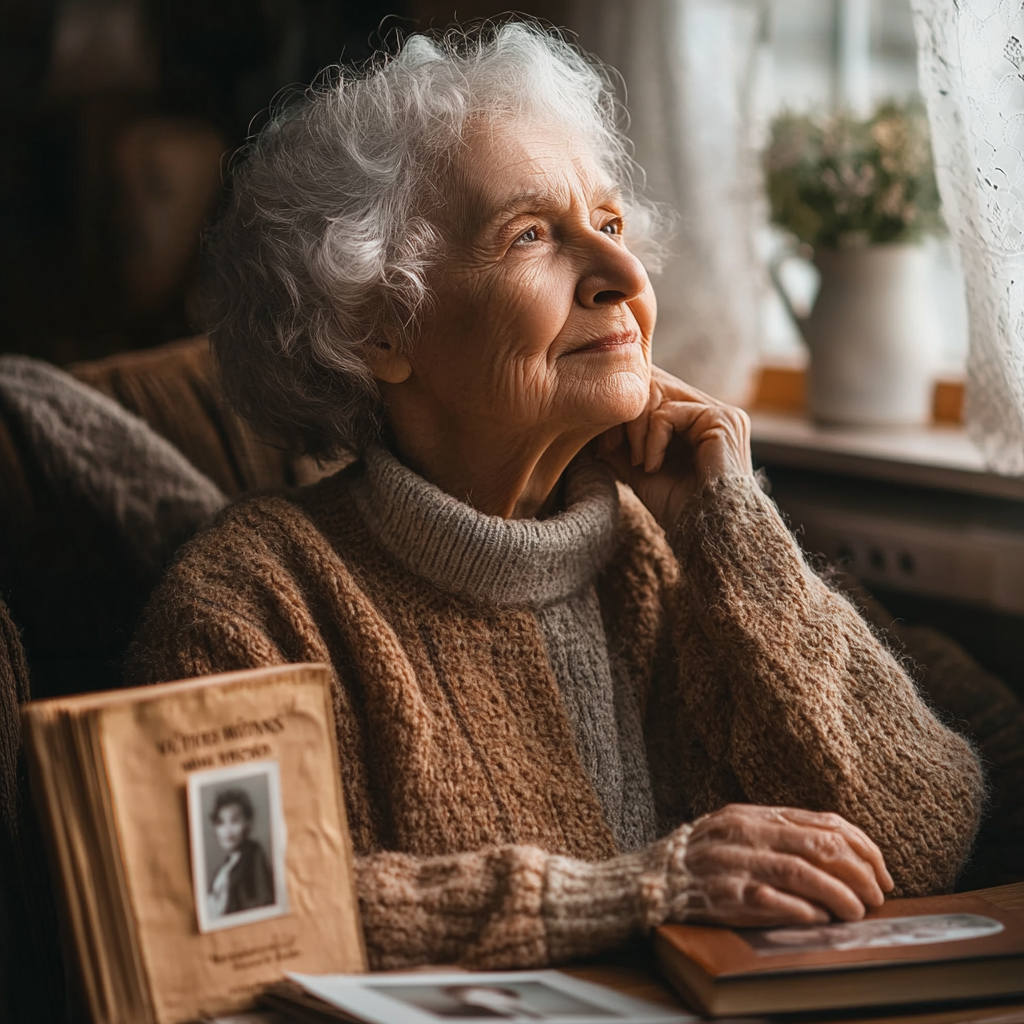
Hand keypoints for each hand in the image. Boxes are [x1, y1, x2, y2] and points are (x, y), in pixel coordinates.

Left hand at [597, 367, 752, 529]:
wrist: (707, 532)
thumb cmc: (678, 509)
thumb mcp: (638, 470)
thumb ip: (621, 445)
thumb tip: (591, 425)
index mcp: (696, 422)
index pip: (654, 397)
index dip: (624, 416)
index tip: (603, 448)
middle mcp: (710, 413)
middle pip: (654, 391)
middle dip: (625, 420)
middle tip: (608, 448)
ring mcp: (719, 414)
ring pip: (657, 400)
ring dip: (637, 435)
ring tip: (640, 465)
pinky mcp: (721, 419)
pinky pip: (667, 415)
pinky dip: (652, 441)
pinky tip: (653, 466)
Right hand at [682, 804, 893, 926]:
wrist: (655, 879)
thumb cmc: (703, 857)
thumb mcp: (738, 830)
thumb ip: (780, 834)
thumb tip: (836, 852)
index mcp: (755, 815)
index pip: (824, 823)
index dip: (863, 848)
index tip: (881, 871)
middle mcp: (748, 833)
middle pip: (821, 845)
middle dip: (859, 873)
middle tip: (876, 896)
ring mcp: (737, 862)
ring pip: (804, 872)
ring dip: (840, 895)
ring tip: (857, 912)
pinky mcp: (727, 894)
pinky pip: (775, 900)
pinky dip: (804, 910)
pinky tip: (821, 919)